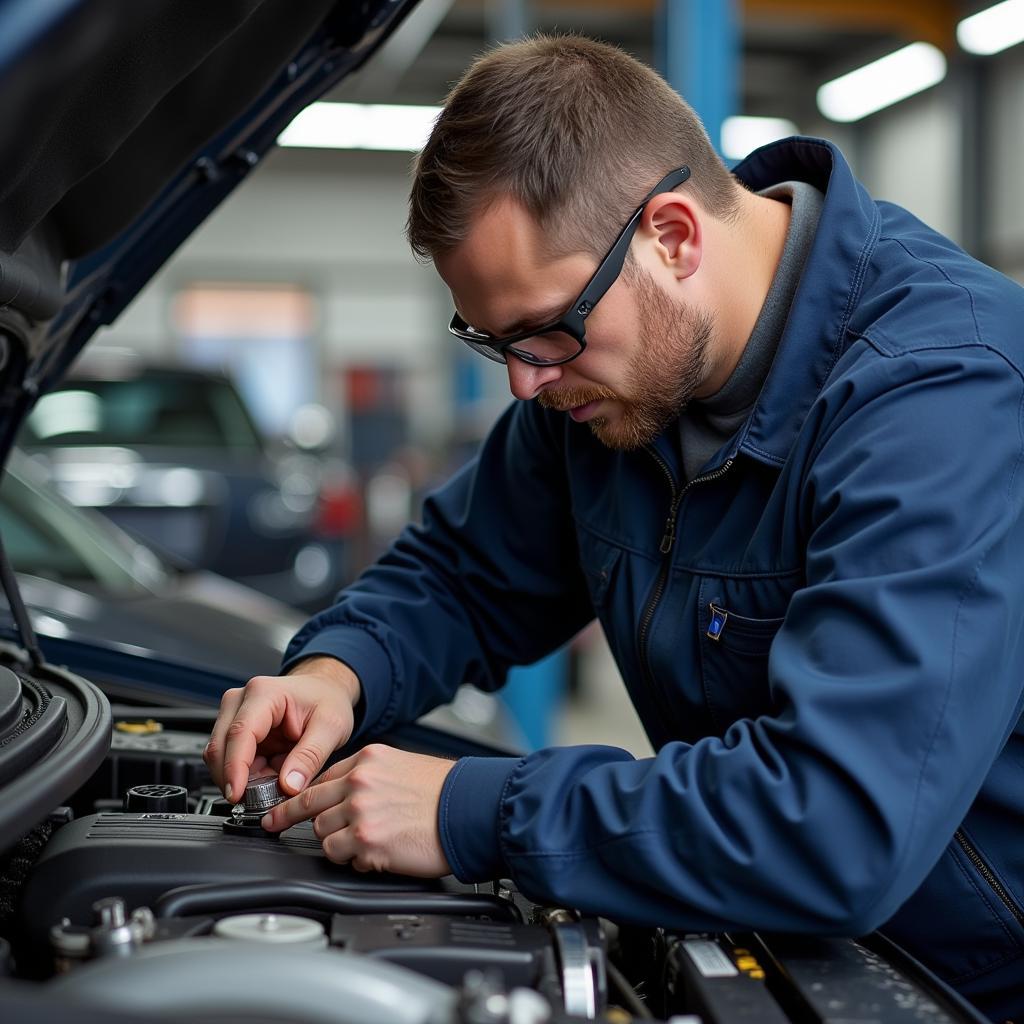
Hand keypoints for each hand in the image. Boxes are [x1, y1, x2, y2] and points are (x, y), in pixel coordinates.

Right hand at [204, 657, 361, 803]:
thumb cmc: (327, 700)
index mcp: (264, 693)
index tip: (237, 795)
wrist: (325, 690)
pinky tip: (268, 777)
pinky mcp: (234, 732)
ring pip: (220, 758)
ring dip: (242, 779)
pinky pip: (230, 762)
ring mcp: (233, 715)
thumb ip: (310, 756)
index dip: (234, 767)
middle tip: (261, 800)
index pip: (239, 733)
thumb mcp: (331, 727)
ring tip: (273, 785)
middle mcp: (241, 701)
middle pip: (220, 747)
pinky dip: (246, 777)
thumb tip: (288, 786)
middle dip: (235, 779)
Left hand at [262, 744, 455, 876]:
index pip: (320, 778)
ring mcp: (361, 812)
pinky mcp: (368, 841)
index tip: (280, 806)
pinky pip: (341, 856)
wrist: (469, 809)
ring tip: (363, 845)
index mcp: (367, 760)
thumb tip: (342, 794)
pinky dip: (354, 861)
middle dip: (289, 818)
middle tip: (274, 826)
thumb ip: (368, 777)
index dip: (297, 795)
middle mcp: (359, 782)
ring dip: (336, 843)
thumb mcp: (402, 766)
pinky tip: (376, 855)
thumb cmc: (444, 792)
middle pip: (310, 805)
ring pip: (322, 834)